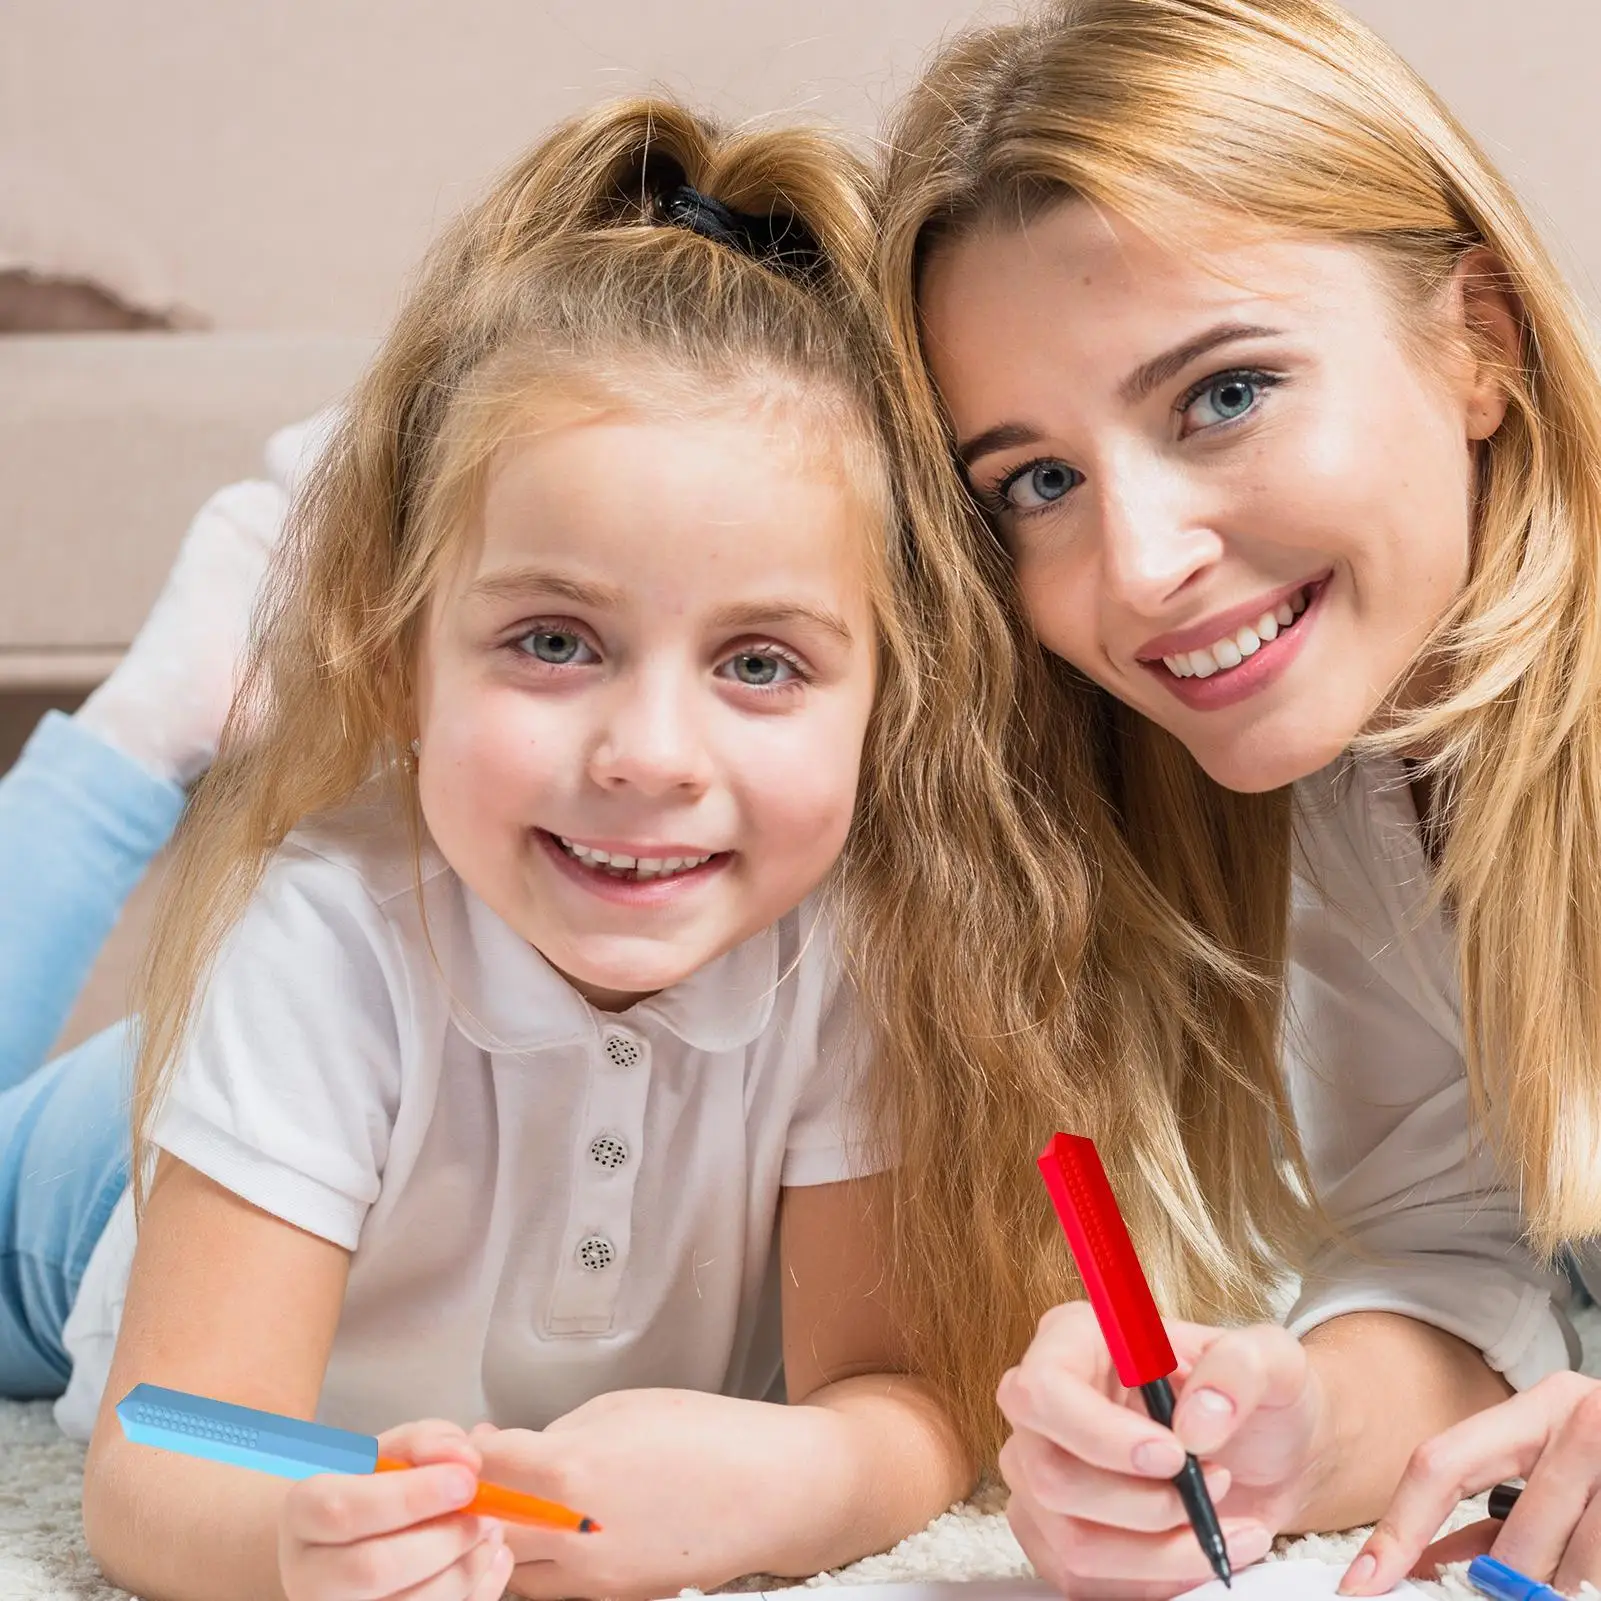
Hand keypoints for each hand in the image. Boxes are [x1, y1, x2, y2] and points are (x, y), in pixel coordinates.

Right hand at [278, 1417, 511, 1600]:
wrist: (344, 1543)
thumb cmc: (374, 1487)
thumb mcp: (393, 1449)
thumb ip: (426, 1443)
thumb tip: (466, 1460)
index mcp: (303, 1513)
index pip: (343, 1511)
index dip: (411, 1497)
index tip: (467, 1481)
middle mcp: (305, 1576)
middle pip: (373, 1569)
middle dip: (444, 1541)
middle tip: (486, 1516)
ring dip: (463, 1572)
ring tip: (490, 1536)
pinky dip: (472, 1596)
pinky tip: (489, 1564)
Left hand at [468, 1388, 845, 1599]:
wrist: (771, 1489)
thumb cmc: (705, 1434)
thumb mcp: (619, 1407)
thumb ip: (555, 1432)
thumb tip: (507, 1447)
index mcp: (568, 1471)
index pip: (481, 1468)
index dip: (468, 1451)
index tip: (468, 1443)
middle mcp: (570, 1534)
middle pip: (483, 1529)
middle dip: (476, 1501)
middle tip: (481, 1479)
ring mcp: (592, 1577)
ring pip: (511, 1571)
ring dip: (503, 1539)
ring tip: (522, 1505)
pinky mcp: (615, 1598)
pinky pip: (555, 1587)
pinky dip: (543, 1562)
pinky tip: (561, 1529)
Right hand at [997, 1302, 1335, 1599]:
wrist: (1274, 1456)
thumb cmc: (1259, 1395)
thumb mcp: (1269, 1359)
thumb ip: (1239, 1369)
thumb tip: (1194, 1423)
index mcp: (1075, 1340)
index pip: (1042, 1390)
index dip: (1097, 1434)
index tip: (1173, 1457)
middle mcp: (1043, 1407)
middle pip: (1050, 1476)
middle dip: (1143, 1505)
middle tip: (1215, 1485)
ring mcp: (1040, 1473)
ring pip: (1072, 1541)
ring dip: (1159, 1552)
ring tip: (1221, 1525)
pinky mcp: (1056, 1534)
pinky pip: (1086, 1580)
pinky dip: (1155, 1580)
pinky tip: (1201, 1550)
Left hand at [1341, 1371, 1600, 1595]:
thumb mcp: (1554, 1464)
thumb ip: (1492, 1510)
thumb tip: (1420, 1563)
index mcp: (1543, 1403)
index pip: (1442, 1464)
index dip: (1400, 1529)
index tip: (1364, 1584)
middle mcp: (1586, 1419)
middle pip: (1516, 1537)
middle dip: (1506, 1584)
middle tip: (1500, 1596)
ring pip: (1572, 1570)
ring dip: (1558, 1591)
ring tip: (1560, 1585)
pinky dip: (1590, 1586)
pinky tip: (1585, 1583)